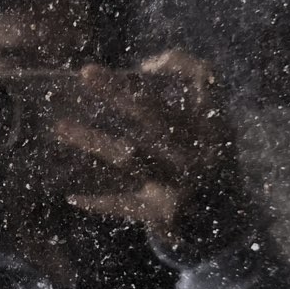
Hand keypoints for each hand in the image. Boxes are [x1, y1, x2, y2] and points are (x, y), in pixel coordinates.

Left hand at [54, 50, 250, 259]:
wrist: (231, 224)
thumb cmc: (209, 163)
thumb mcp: (214, 129)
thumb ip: (190, 98)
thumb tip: (145, 66)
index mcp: (213, 126)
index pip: (203, 78)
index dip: (177, 64)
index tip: (144, 65)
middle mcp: (197, 150)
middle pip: (153, 112)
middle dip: (117, 91)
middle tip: (86, 73)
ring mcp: (180, 182)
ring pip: (128, 156)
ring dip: (91, 140)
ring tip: (59, 128)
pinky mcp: (163, 212)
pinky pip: (123, 203)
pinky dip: (98, 201)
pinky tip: (73, 197)